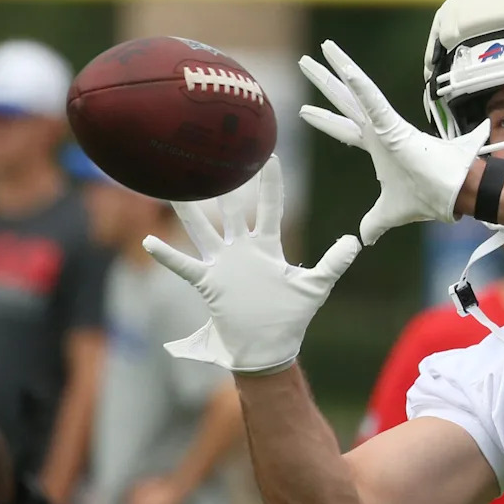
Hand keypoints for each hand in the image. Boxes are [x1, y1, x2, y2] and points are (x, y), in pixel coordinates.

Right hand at [143, 156, 360, 373]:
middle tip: (215, 155)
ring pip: (203, 230)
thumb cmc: (291, 318)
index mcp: (268, 247)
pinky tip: (149, 241)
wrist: (268, 348)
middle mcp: (242, 250)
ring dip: (189, 211)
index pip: (269, 207)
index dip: (270, 183)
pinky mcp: (210, 284)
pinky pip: (185, 266)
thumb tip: (355, 241)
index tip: (270, 155)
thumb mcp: (315, 287)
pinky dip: (168, 255)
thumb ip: (334, 262)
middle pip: (231, 210)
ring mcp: (223, 265)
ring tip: (173, 186)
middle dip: (224, 185)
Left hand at [298, 40, 489, 244]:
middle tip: (305, 61)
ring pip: (357, 92)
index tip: (304, 110)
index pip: (343, 129)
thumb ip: (374, 222)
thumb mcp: (390, 213)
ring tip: (322, 49)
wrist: (451, 196)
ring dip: (339, 70)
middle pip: (344, 102)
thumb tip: (363, 239)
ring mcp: (386, 126)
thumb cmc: (428, 198)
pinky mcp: (394, 126)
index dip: (324, 120)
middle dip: (324, 82)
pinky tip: (345, 70)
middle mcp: (379, 131)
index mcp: (378, 147)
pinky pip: (373, 102)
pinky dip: (360, 86)